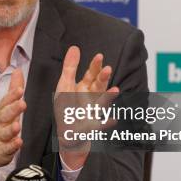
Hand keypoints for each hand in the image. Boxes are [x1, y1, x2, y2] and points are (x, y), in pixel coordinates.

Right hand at [0, 69, 25, 180]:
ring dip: (11, 129)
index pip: (6, 101)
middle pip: (5, 115)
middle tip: (22, 103)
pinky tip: (18, 142)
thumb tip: (17, 71)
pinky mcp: (2, 151)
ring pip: (5, 132)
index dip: (12, 95)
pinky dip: (12, 146)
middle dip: (13, 109)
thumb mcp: (3, 107)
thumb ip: (12, 90)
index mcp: (0, 112)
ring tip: (17, 125)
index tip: (20, 89)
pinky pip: (7, 148)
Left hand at [55, 46, 119, 167]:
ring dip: (108, 96)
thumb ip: (70, 67)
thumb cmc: (67, 108)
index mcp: (84, 86)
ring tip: (114, 89)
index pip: (91, 74)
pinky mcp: (93, 125)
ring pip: (102, 101)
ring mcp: (94, 111)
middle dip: (103, 78)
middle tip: (107, 69)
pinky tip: (112, 120)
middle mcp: (91, 97)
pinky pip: (101, 124)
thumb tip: (75, 47)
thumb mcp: (65, 85)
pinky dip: (106, 123)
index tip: (99, 56)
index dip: (95, 66)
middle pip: (99, 85)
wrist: (67, 133)